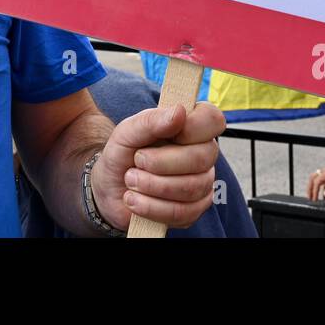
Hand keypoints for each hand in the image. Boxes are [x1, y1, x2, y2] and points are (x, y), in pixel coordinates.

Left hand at [91, 102, 225, 230]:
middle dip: (160, 163)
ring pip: (191, 187)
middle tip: (137, 161)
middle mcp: (203, 153)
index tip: (166, 133)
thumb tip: (180, 111)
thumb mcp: (127, 132)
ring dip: (151, 186)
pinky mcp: (194, 210)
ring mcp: (202, 183)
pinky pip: (182, 212)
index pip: (213, 120)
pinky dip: (151, 207)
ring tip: (131, 180)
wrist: (110, 189)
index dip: (192, 127)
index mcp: (191, 126)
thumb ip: (152, 120)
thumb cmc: (124, 153)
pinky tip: (135, 200)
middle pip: (202, 158)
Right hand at [307, 161, 324, 199]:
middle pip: (313, 178)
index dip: (314, 191)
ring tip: (315, 197)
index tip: (315, 199)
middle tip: (310, 197)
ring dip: (315, 188)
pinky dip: (323, 188)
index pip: (317, 182)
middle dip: (310, 188)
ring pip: (318, 179)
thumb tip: (324, 194)